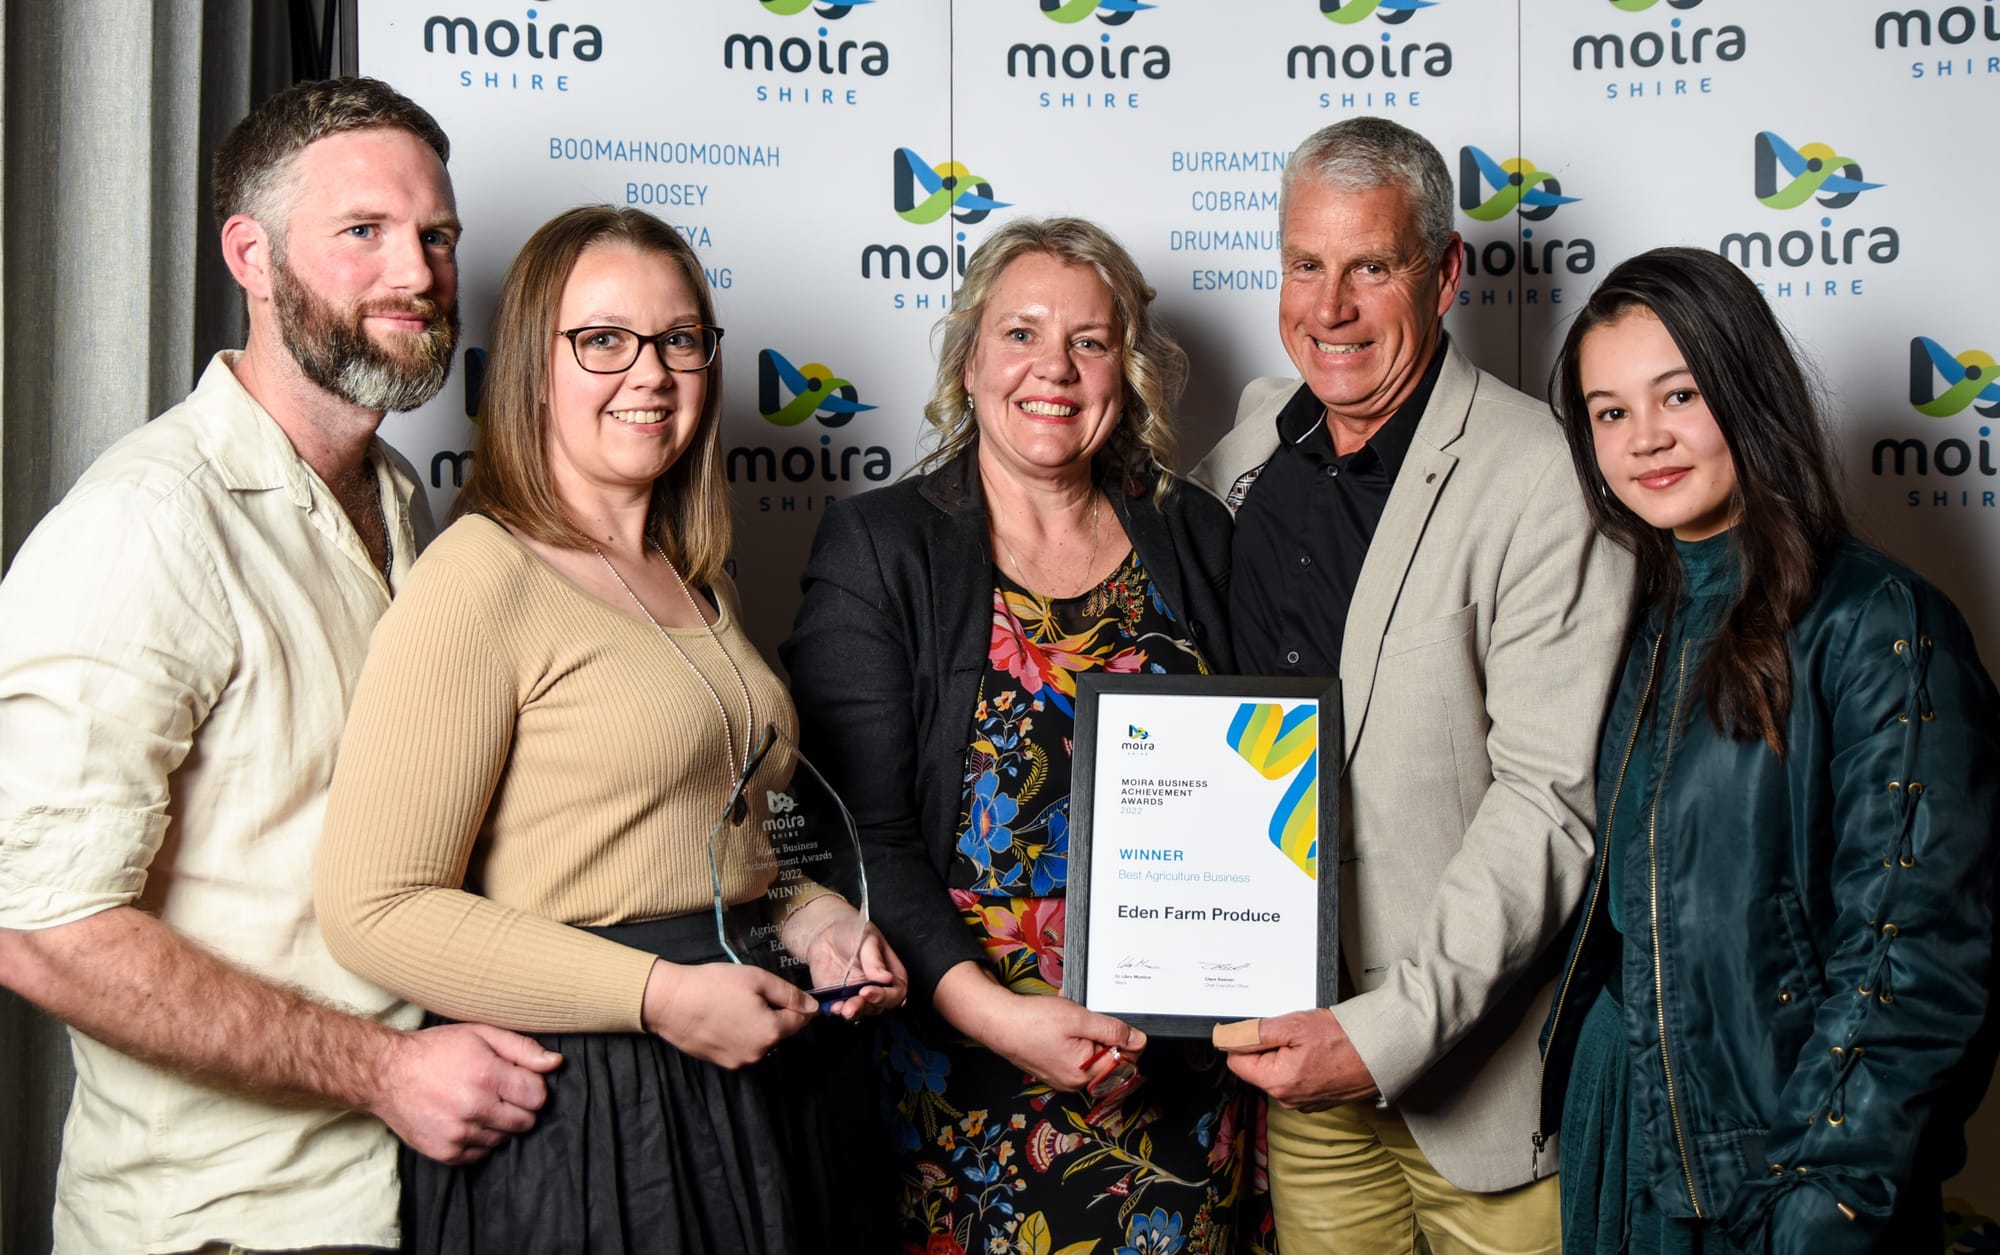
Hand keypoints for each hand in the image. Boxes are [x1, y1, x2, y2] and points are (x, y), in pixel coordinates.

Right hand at [373, 1022, 562, 1164]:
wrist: (386, 1074)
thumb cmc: (436, 1050)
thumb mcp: (480, 1034)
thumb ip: (522, 1048)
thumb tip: (556, 1063)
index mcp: (486, 1075)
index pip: (538, 1096)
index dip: (533, 1088)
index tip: (519, 1081)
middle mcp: (474, 1107)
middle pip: (526, 1121)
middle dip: (520, 1107)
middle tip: (499, 1093)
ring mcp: (458, 1133)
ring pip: (504, 1139)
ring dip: (498, 1124)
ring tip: (477, 1104)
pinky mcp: (445, 1152)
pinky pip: (481, 1154)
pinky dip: (479, 1140)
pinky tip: (464, 1120)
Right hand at [641, 959, 816, 1067]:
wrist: (670, 1002)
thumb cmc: (713, 986)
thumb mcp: (757, 979)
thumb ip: (789, 994)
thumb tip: (813, 1006)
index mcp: (771, 1032)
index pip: (800, 1020)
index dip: (798, 1004)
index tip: (786, 992)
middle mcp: (758, 1053)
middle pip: (780, 1032)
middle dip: (774, 1013)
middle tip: (753, 993)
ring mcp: (738, 1061)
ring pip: (761, 1040)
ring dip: (757, 1024)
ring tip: (735, 1003)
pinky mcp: (721, 1062)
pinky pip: (742, 1046)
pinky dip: (739, 1033)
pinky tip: (724, 1016)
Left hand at [780, 896, 909, 1019]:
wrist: (825, 932)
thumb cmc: (852, 931)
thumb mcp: (867, 938)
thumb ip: (875, 959)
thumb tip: (886, 977)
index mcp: (891, 972)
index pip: (896, 992)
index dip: (884, 996)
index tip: (867, 990)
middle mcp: (877, 986)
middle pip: (880, 1006)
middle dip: (867, 1006)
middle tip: (855, 1002)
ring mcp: (859, 994)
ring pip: (862, 1011)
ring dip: (853, 1012)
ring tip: (842, 1008)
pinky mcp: (841, 998)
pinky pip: (842, 1010)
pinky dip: (837, 1011)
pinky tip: (833, 1006)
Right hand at [942, 972, 1143, 1091]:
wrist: (999, 1023)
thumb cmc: (1032, 1022)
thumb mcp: (1079, 1018)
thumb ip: (1112, 1030)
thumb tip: (1138, 1040)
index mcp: (1085, 1074)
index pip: (1125, 1064)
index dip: (1126, 1041)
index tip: (1115, 1024)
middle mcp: (1076, 1083)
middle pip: (1110, 1061)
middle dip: (1105, 1037)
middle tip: (1087, 1019)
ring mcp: (1064, 1079)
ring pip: (1093, 1057)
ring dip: (1090, 1037)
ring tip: (1072, 1021)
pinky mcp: (1055, 1071)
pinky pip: (1077, 1058)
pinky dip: (1076, 1041)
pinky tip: (1063, 1028)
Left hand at [1224, 1008, 1377, 1110]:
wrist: (1384, 1051)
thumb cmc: (1346, 1039)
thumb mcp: (1293, 1025)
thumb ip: (1254, 1033)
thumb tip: (1224, 1038)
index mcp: (1277, 1083)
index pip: (1237, 1061)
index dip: (1244, 1039)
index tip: (1261, 1027)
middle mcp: (1288, 1100)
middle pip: (1259, 1066)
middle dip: (1270, 1046)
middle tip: (1295, 1032)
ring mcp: (1304, 1102)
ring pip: (1279, 1071)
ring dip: (1288, 1053)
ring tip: (1312, 1042)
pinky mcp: (1318, 1099)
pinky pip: (1297, 1078)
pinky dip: (1303, 1063)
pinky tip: (1320, 1052)